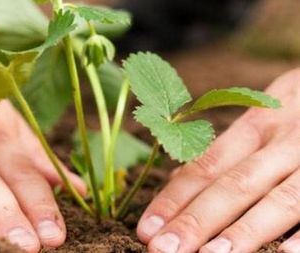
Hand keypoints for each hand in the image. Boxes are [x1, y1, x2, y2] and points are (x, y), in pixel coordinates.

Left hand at [137, 69, 299, 252]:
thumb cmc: (298, 110)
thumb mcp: (263, 117)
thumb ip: (226, 149)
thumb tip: (179, 179)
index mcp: (256, 125)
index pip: (206, 165)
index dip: (175, 198)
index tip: (147, 228)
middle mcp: (284, 140)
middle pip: (235, 184)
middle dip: (197, 220)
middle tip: (163, 250)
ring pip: (280, 198)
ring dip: (244, 231)